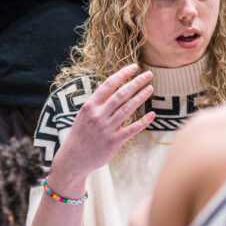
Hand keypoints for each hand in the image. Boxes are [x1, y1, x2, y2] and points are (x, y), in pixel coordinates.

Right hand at [48, 64, 155, 190]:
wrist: (73, 159)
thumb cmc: (80, 135)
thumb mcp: (84, 115)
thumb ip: (99, 104)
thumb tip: (116, 91)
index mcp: (90, 105)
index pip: (109, 84)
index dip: (123, 74)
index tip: (134, 67)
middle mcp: (98, 115)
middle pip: (121, 94)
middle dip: (136, 82)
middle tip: (149, 74)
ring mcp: (106, 128)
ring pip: (128, 109)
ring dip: (141, 97)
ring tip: (150, 88)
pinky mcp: (113, 142)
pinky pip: (132, 129)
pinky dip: (143, 121)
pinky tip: (152, 114)